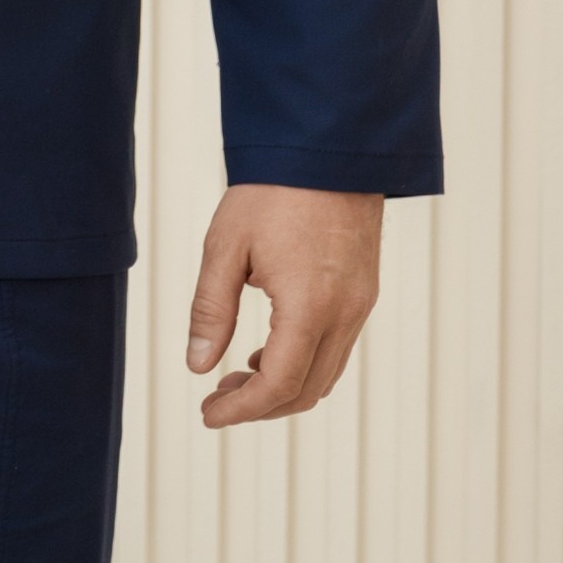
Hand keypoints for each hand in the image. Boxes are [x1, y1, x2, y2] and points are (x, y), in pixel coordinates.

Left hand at [185, 184, 382, 427]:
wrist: (328, 147)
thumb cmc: (274, 190)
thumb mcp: (226, 246)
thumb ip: (211, 310)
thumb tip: (198, 365)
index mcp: (310, 306)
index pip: (279, 384)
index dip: (242, 410)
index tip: (209, 415)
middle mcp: (345, 313)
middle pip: (307, 390)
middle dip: (261, 406)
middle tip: (218, 399)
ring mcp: (360, 304)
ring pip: (326, 374)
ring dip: (284, 387)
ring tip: (238, 375)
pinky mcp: (364, 291)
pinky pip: (337, 347)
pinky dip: (304, 362)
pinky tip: (270, 349)